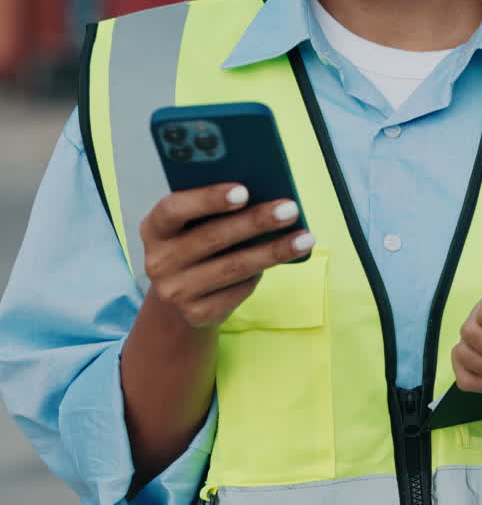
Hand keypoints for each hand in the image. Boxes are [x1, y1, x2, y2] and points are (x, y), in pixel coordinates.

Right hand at [140, 184, 312, 329]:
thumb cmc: (195, 242)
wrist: (180, 294)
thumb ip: (214, 207)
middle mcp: (158, 262)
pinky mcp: (196, 314)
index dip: (208, 199)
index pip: (174, 209)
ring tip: (304, 238)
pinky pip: (239, 290)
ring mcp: (175, 292)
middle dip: (255, 222)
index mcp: (154, 228)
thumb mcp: (193, 222)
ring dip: (274, 251)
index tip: (244, 190)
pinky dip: (262, 273)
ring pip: (234, 267)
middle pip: (212, 238)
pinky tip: (282, 259)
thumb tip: (263, 193)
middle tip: (289, 210)